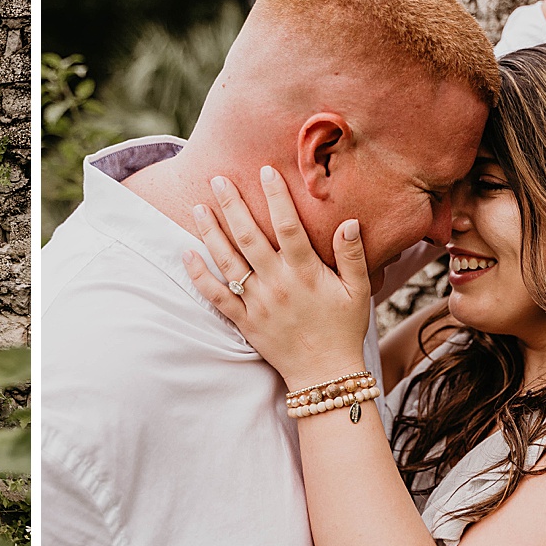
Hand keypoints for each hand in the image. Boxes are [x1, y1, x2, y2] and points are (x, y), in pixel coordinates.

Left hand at [182, 167, 372, 390]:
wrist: (325, 375)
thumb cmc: (343, 329)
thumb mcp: (358, 291)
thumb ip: (352, 255)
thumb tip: (350, 221)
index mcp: (305, 273)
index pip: (287, 226)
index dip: (276, 196)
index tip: (265, 170)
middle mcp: (277, 284)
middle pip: (248, 237)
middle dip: (232, 205)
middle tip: (217, 179)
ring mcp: (257, 303)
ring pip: (227, 262)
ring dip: (210, 233)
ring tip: (198, 207)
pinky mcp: (244, 321)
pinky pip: (216, 296)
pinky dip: (199, 275)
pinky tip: (187, 253)